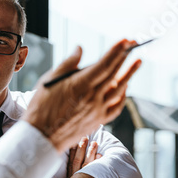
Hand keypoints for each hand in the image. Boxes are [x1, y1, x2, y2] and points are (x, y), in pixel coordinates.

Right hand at [23, 39, 140, 151]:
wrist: (40, 137)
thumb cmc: (40, 108)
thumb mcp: (50, 80)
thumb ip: (68, 64)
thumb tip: (80, 49)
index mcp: (80, 85)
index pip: (105, 64)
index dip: (117, 51)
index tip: (126, 40)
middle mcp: (93, 98)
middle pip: (115, 74)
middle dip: (126, 58)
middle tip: (134, 45)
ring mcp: (97, 111)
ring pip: (119, 90)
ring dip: (129, 74)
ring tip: (136, 62)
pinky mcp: (97, 121)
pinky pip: (116, 107)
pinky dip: (123, 96)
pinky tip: (125, 88)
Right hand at [67, 137, 101, 177]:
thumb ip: (74, 172)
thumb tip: (74, 158)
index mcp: (70, 176)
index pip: (70, 161)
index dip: (72, 151)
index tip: (75, 141)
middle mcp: (75, 176)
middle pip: (77, 160)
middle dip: (81, 148)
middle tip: (85, 138)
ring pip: (86, 164)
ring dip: (90, 152)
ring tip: (94, 143)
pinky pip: (94, 171)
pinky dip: (97, 162)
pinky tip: (99, 155)